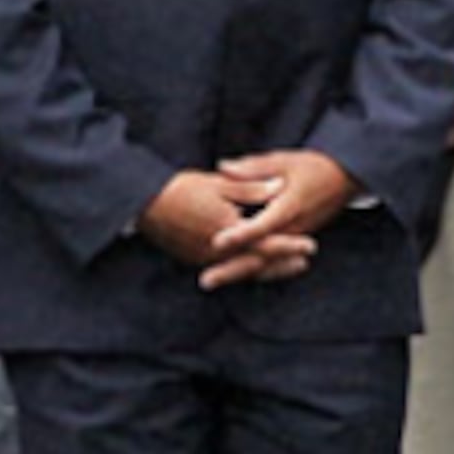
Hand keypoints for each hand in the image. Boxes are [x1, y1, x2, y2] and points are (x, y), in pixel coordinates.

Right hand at [136, 170, 318, 289]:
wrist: (141, 203)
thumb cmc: (181, 189)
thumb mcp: (219, 184)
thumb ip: (251, 188)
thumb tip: (280, 187)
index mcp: (226, 229)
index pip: (265, 243)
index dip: (290, 246)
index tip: (311, 246)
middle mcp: (215, 250)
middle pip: (256, 263)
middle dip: (282, 264)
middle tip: (304, 262)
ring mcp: (202, 258)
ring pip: (241, 270)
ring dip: (266, 270)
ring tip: (288, 268)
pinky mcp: (192, 259)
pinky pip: (225, 269)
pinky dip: (244, 269)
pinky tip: (255, 266)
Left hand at [204, 150, 357, 285]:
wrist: (345, 178)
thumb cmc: (313, 167)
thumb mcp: (284, 161)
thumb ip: (253, 168)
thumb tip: (223, 167)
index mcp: (292, 205)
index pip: (264, 225)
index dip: (241, 234)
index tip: (217, 241)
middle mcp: (295, 228)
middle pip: (262, 254)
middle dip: (233, 268)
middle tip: (205, 280)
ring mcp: (295, 238)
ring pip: (265, 262)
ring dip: (237, 272)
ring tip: (209, 281)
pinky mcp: (294, 243)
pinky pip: (271, 261)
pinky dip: (249, 269)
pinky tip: (228, 275)